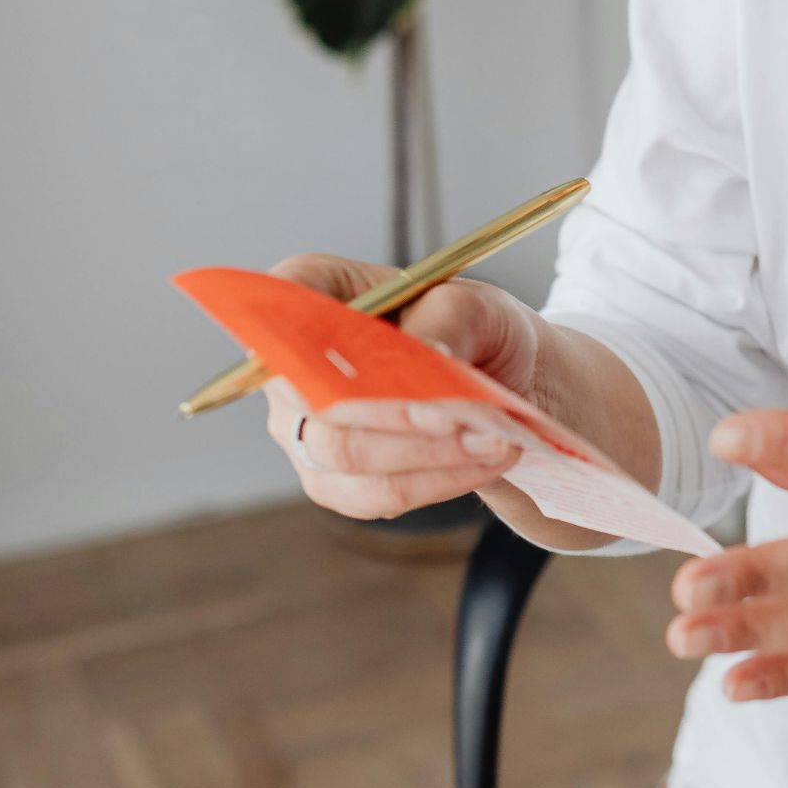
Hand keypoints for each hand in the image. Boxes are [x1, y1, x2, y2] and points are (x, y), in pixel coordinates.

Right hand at [262, 253, 552, 519]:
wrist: (504, 383)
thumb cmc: (475, 329)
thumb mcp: (476, 306)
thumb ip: (446, 320)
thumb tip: (428, 352)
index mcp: (317, 292)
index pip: (283, 305)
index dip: (315, 337)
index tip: (379, 359)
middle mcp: (295, 365)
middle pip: (314, 399)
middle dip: (395, 413)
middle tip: (461, 417)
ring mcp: (306, 428)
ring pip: (346, 455)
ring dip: (428, 454)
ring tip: (493, 440)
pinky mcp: (335, 480)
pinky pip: (373, 495)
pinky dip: (436, 482)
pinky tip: (484, 461)